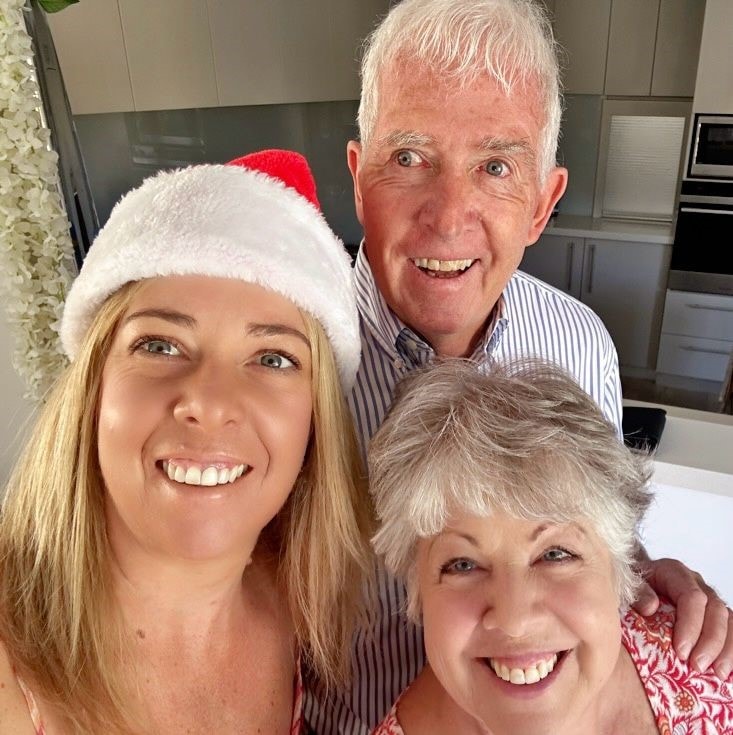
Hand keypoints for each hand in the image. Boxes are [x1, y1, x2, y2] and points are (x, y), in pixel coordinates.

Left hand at [634, 557, 732, 679]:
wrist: (636, 581)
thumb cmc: (632, 586)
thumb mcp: (628, 584)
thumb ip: (637, 592)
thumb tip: (651, 607)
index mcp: (674, 573)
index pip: (692, 597)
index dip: (690, 625)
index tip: (681, 651)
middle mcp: (696, 583)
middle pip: (715, 610)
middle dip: (710, 642)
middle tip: (697, 666)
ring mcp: (709, 598)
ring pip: (729, 620)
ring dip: (726, 649)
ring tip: (717, 673)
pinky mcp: (714, 615)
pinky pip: (731, 630)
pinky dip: (731, 650)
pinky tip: (726, 669)